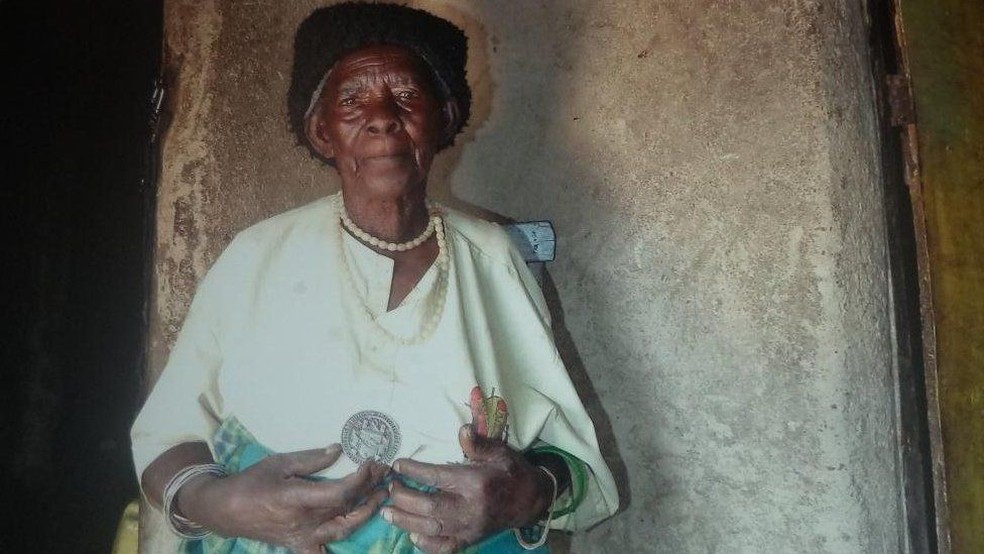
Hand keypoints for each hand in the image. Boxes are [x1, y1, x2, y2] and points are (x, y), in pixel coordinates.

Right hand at [178, 445, 388, 553]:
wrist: (227, 509)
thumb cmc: (252, 481)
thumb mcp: (280, 463)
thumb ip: (312, 459)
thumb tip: (339, 450)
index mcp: (298, 498)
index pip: (342, 492)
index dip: (362, 478)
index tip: (372, 463)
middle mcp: (304, 522)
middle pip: (347, 508)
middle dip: (370, 490)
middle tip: (385, 475)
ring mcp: (303, 537)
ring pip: (343, 530)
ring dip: (366, 513)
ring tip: (381, 496)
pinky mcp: (299, 546)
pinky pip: (322, 552)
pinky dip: (337, 546)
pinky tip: (354, 533)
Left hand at [382, 426, 553, 553]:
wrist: (530, 500)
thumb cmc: (510, 471)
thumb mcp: (498, 451)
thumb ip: (478, 443)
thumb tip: (463, 429)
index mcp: (475, 483)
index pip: (437, 477)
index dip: (414, 470)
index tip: (397, 465)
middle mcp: (471, 508)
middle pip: (429, 506)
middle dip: (404, 498)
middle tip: (389, 489)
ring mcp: (470, 528)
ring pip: (431, 529)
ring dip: (406, 522)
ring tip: (388, 512)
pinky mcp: (470, 540)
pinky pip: (444, 548)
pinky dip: (426, 545)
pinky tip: (413, 535)